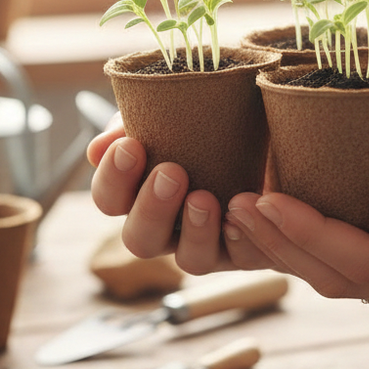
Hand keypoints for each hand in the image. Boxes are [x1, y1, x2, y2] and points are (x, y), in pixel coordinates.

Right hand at [88, 113, 277, 274]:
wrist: (270, 121)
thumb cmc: (209, 116)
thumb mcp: (170, 109)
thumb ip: (130, 123)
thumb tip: (98, 150)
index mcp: (141, 192)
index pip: (110, 199)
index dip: (113, 178)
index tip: (131, 145)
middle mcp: (170, 225)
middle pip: (139, 240)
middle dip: (151, 208)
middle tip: (171, 172)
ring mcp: (209, 240)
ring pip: (190, 259)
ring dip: (195, 230)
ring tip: (205, 198)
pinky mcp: (249, 245)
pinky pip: (242, 257)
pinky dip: (241, 236)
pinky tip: (243, 210)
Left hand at [223, 97, 368, 301]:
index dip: (315, 233)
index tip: (269, 199)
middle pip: (345, 278)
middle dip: (285, 245)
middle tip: (235, 205)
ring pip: (339, 278)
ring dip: (285, 248)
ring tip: (238, 211)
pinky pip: (344, 263)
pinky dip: (302, 243)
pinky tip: (269, 215)